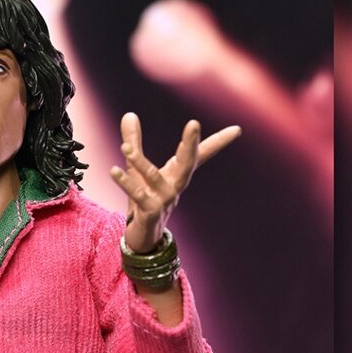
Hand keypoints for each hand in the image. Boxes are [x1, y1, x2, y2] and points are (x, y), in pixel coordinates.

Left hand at [110, 112, 240, 252]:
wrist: (142, 237)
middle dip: (190, 144)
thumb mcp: (138, 169)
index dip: (218, 142)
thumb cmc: (144, 201)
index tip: (237, 129)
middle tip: (194, 124)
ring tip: (125, 148)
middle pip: (187, 164)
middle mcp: (175, 186)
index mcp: (177, 174)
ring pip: (153, 177)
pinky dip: (126, 184)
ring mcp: (164, 201)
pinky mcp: (150, 213)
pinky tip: (114, 171)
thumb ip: (135, 142)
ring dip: (140, 162)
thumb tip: (129, 114)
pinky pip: (138, 196)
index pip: (200, 155)